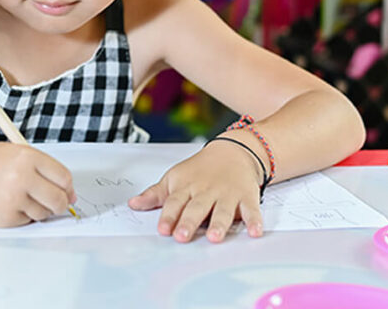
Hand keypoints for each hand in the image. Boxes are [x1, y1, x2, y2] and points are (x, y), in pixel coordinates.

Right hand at [0, 142, 76, 227]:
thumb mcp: (13, 153)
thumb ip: (41, 169)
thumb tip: (68, 193)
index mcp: (27, 157)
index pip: (64, 178)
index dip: (67, 187)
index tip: (67, 192)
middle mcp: (22, 177)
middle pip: (59, 200)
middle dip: (60, 204)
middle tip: (53, 203)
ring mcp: (13, 199)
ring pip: (43, 213)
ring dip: (37, 210)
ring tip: (18, 197)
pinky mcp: (4, 218)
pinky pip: (26, 221)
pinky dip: (20, 216)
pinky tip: (5, 203)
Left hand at [127, 140, 264, 242]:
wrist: (233, 151)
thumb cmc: (199, 170)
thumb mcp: (175, 178)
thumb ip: (155, 195)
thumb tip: (132, 204)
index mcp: (186, 187)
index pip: (174, 202)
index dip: (168, 216)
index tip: (162, 229)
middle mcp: (206, 191)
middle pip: (196, 208)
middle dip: (189, 222)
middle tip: (182, 237)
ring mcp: (227, 194)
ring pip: (222, 210)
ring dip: (218, 224)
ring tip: (214, 237)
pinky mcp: (246, 197)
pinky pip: (251, 210)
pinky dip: (254, 221)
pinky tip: (255, 232)